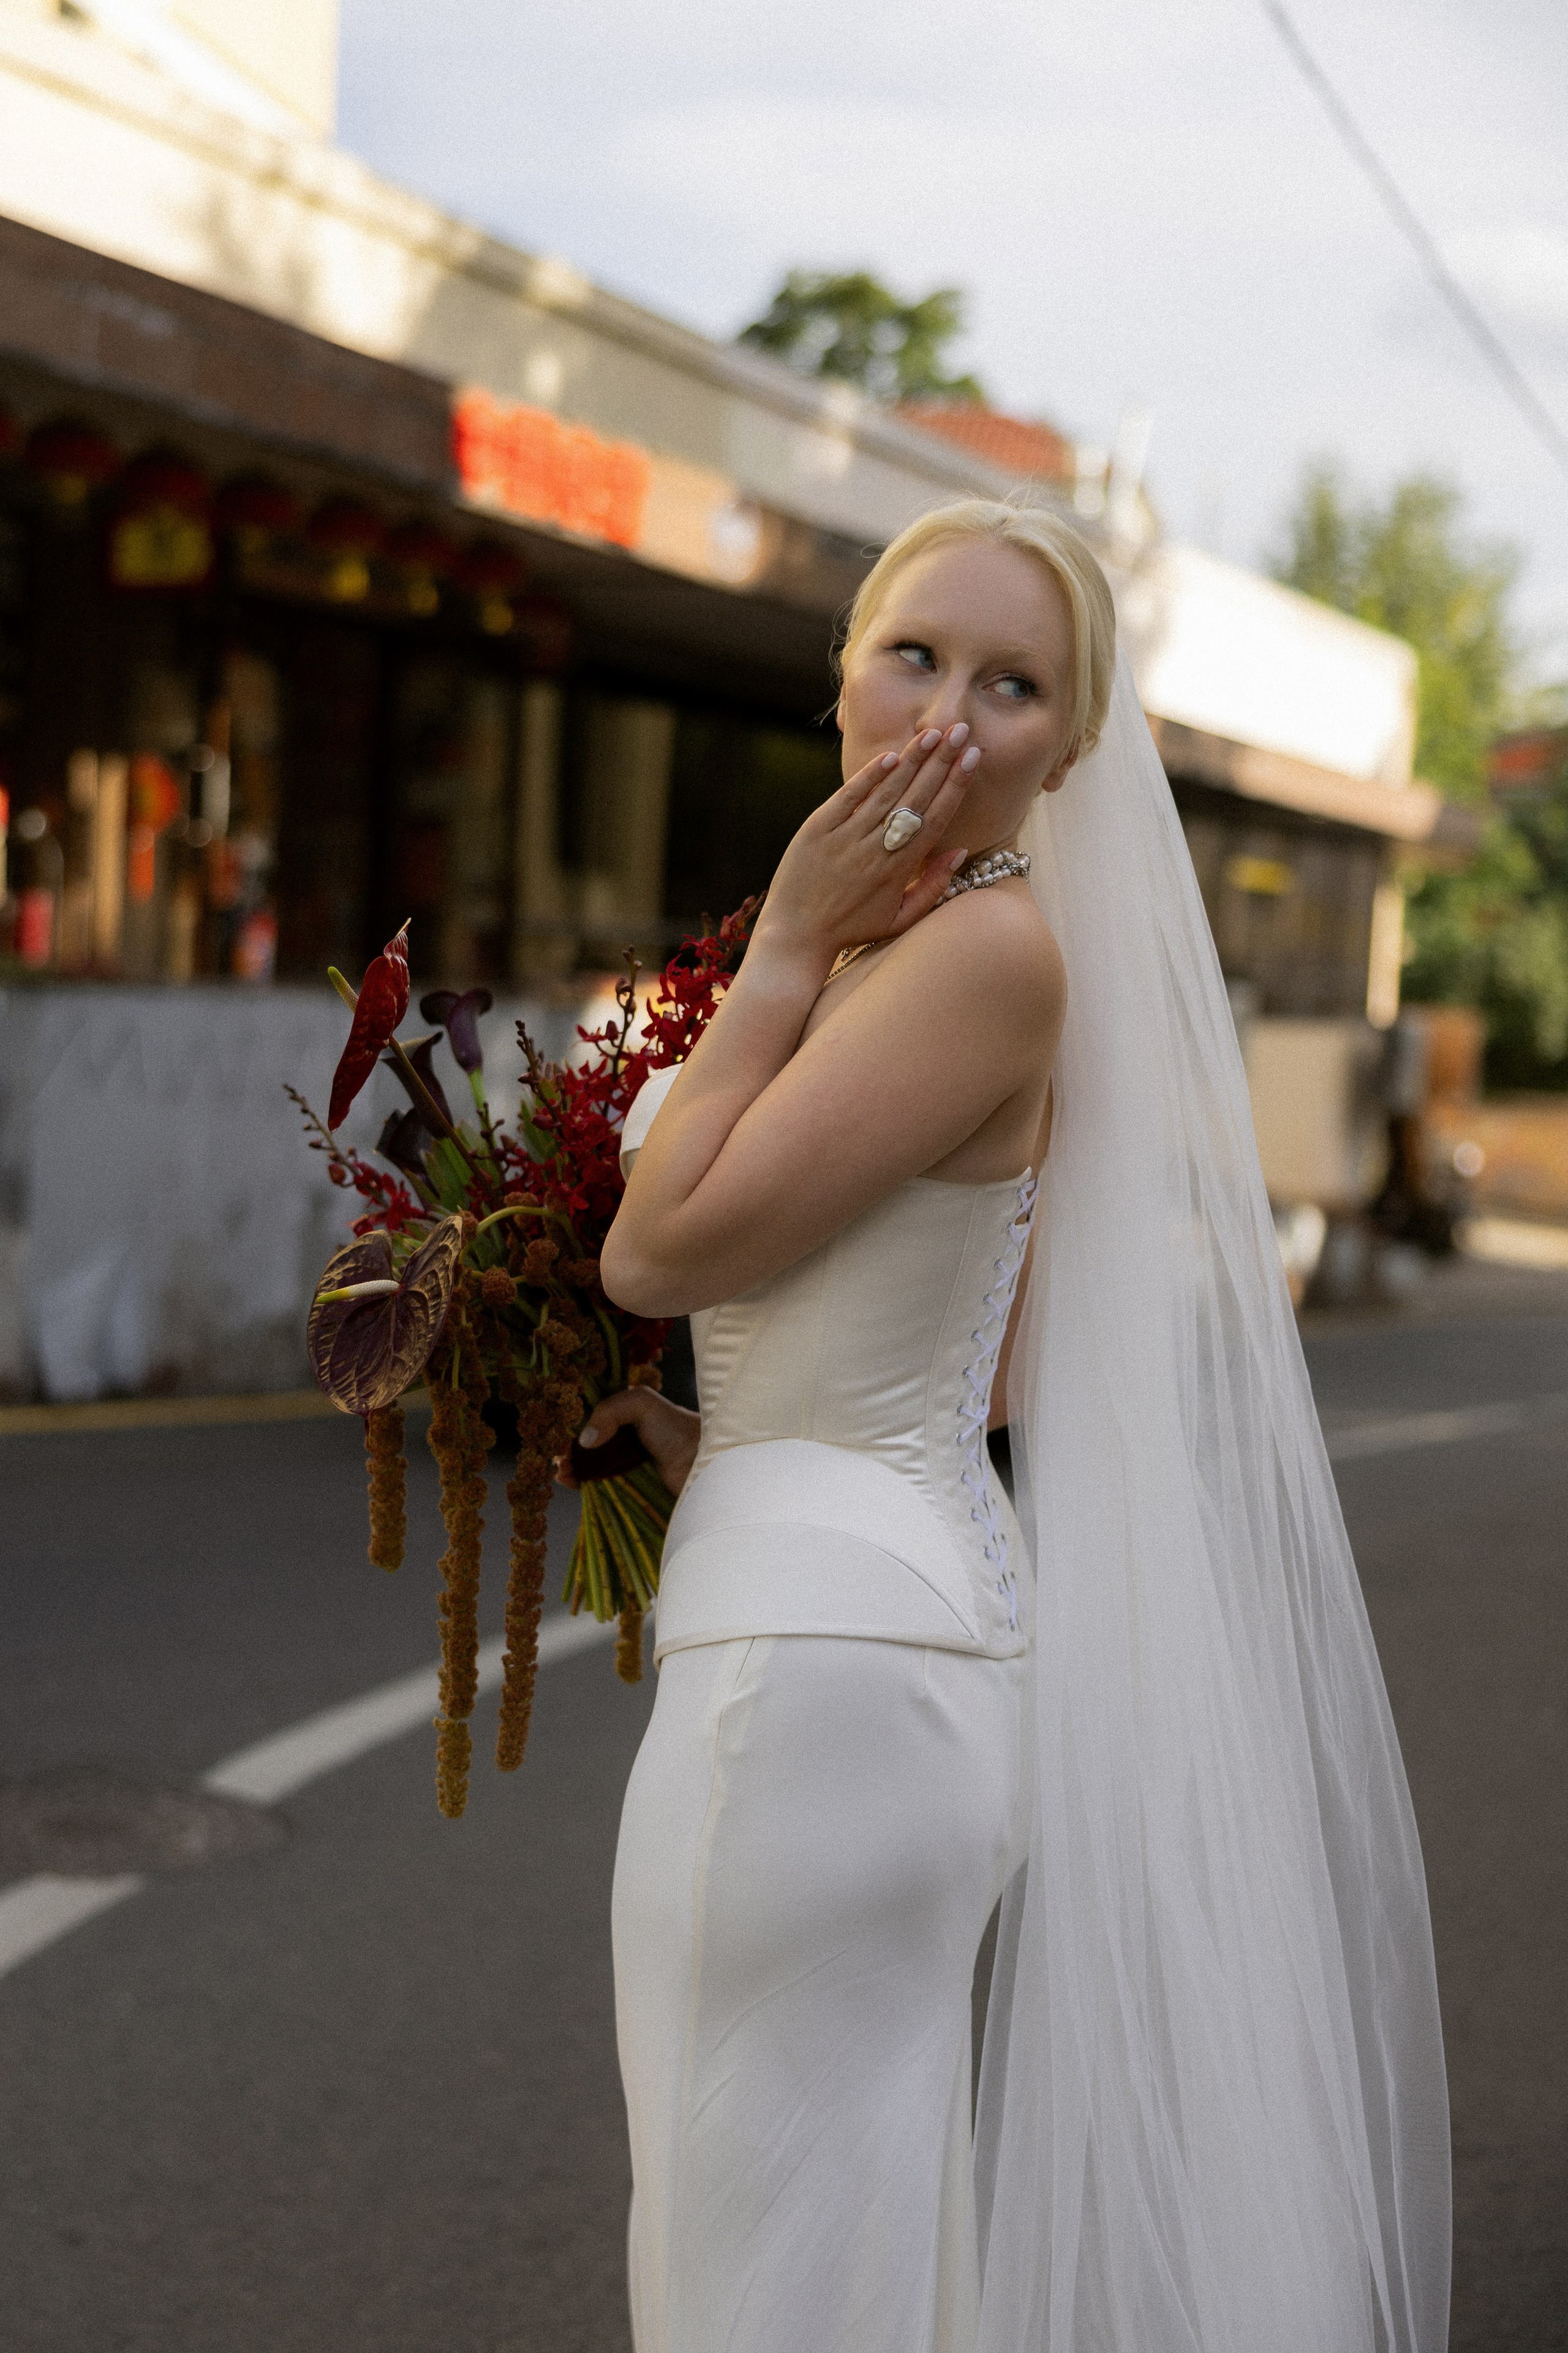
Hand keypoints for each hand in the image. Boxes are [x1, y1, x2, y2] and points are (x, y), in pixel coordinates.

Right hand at [558, 1387, 701, 1497]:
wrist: (703, 1465)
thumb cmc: (677, 1429)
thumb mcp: (642, 1403)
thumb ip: (609, 1410)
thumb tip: (585, 1440)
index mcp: (627, 1414)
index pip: (591, 1417)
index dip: (572, 1425)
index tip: (556, 1434)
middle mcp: (625, 1437)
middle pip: (588, 1443)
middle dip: (569, 1449)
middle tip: (557, 1458)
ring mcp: (627, 1463)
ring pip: (591, 1465)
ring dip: (573, 1468)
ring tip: (562, 1472)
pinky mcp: (630, 1486)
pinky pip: (601, 1485)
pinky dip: (583, 1483)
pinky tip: (570, 1482)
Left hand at [752, 723, 981, 971]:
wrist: (796, 935)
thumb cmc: (851, 929)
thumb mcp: (899, 918)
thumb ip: (933, 886)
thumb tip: (959, 850)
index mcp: (899, 870)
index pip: (935, 818)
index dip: (955, 785)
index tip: (972, 757)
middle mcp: (875, 849)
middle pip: (915, 797)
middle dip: (941, 761)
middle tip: (960, 730)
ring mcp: (845, 837)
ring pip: (885, 792)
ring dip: (911, 761)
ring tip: (933, 734)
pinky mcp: (817, 830)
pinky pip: (848, 798)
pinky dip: (868, 776)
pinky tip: (890, 757)